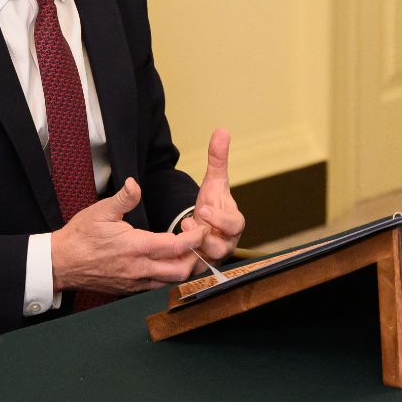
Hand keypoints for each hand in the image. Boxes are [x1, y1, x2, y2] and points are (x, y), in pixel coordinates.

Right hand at [49, 178, 204, 293]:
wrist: (60, 263)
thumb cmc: (80, 236)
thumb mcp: (101, 211)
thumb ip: (123, 198)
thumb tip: (134, 183)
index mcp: (136, 246)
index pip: (176, 246)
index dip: (195, 238)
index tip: (202, 228)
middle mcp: (139, 268)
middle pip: (181, 270)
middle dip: (196, 257)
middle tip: (199, 242)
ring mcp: (135, 281)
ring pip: (170, 282)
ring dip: (184, 269)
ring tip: (188, 252)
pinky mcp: (129, 289)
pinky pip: (156, 287)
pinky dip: (168, 277)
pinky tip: (168, 263)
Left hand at [181, 128, 245, 274]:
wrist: (206, 227)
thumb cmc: (213, 204)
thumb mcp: (214, 181)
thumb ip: (218, 158)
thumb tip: (222, 130)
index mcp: (233, 224)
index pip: (235, 225)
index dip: (221, 219)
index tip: (204, 209)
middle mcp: (225, 243)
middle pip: (222, 249)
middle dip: (205, 239)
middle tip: (187, 226)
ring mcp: (212, 257)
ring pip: (205, 262)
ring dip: (190, 249)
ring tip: (178, 234)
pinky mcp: (197, 268)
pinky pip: (189, 270)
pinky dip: (179, 262)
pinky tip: (167, 252)